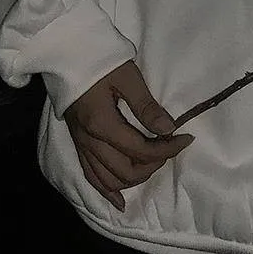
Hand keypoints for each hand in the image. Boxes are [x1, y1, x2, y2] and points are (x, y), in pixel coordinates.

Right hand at [63, 61, 193, 210]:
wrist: (66, 52)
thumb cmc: (99, 59)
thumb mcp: (127, 77)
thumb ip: (146, 106)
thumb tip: (168, 128)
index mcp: (102, 124)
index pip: (141, 150)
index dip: (167, 149)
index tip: (186, 137)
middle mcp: (89, 141)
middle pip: (126, 170)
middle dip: (154, 163)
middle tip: (172, 146)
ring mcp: (81, 144)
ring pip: (109, 179)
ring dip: (135, 177)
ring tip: (155, 164)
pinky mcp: (77, 143)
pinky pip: (90, 176)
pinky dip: (106, 190)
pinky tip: (119, 201)